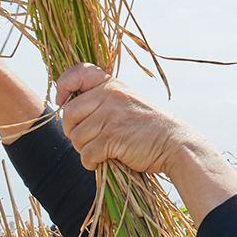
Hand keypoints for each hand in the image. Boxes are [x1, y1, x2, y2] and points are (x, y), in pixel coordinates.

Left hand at [56, 63, 192, 174]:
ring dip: (83, 150)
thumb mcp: (126, 101)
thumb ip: (102, 99)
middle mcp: (109, 96)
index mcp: (111, 85)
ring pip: (76, 137)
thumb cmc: (147, 127)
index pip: (77, 73)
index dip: (63, 86)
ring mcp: (111, 117)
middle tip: (85, 140)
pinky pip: (87, 153)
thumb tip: (67, 108)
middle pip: (68, 113)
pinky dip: (90, 162)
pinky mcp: (113, 138)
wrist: (174, 144)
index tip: (62, 101)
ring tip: (98, 152)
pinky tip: (101, 162)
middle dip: (72, 131)